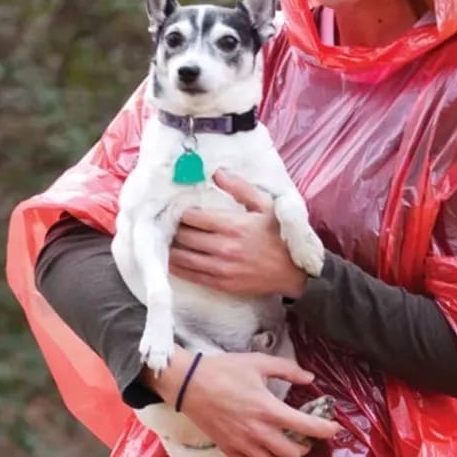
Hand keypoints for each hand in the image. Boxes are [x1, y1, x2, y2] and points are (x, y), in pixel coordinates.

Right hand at [146, 348, 340, 456]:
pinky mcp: (228, 450)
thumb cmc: (224, 370)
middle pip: (293, 453)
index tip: (335, 428)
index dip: (326, 430)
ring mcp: (242, 444)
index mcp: (269, 409)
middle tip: (305, 435)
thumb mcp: (258, 362)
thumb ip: (287, 370)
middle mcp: (258, 432)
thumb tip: (309, 378)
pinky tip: (264, 453)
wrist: (188, 383)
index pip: (307, 427)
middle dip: (305, 446)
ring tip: (285, 444)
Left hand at [169, 171, 308, 298]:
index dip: (179, 212)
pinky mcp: (221, 283)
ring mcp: (221, 268)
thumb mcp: (266, 205)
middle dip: (172, 229)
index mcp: (232, 224)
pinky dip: (177, 268)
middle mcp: (223, 247)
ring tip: (163, 241)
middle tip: (164, 223)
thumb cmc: (279, 235)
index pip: (192, 217)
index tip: (174, 208)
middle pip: (184, 236)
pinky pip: (191, 276)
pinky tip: (170, 261)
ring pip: (183, 258)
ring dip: (169, 249)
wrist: (293, 272)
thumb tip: (217, 172)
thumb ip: (240, 188)